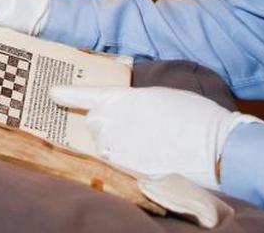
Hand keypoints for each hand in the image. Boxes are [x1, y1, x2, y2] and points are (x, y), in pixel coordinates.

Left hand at [49, 85, 261, 189]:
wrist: (212, 146)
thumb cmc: (192, 115)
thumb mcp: (158, 98)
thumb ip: (133, 105)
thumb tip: (127, 116)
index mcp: (120, 98)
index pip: (85, 95)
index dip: (68, 94)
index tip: (51, 93)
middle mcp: (111, 121)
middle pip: (95, 124)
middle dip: (106, 125)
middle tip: (134, 127)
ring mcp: (116, 148)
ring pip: (104, 147)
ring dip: (117, 145)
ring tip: (147, 143)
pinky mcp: (125, 170)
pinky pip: (116, 165)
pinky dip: (126, 162)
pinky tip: (146, 157)